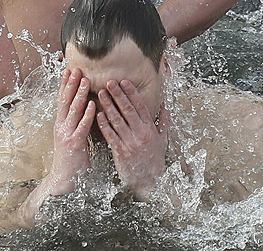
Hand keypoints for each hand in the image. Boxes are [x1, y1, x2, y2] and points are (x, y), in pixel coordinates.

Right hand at [48, 68, 95, 193]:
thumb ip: (76, 120)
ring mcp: (66, 134)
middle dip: (71, 84)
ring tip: (85, 81)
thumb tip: (85, 104)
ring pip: (73, 111)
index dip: (66, 84)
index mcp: (61, 123)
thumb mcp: (72, 134)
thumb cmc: (72, 156)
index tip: (69, 70)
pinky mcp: (74, 143)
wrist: (64, 178)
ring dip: (80, 95)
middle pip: (65, 101)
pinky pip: (82, 127)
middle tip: (76, 69)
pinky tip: (94, 105)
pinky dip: (87, 115)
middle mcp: (61, 126)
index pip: (63, 99)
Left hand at [95, 80, 167, 199]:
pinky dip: (104, 124)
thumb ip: (164, 121)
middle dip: (118, 95)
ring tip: (101, 94)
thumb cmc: (156, 160)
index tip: (125, 82)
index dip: (132, 93)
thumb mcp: (163, 139)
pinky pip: (110, 135)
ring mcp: (130, 142)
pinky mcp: (120, 151)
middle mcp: (140, 132)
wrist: (150, 181)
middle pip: (127, 109)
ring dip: (108, 106)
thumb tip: (165, 106)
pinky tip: (98, 115)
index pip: (140, 106)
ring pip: (117, 120)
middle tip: (109, 82)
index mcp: (150, 128)